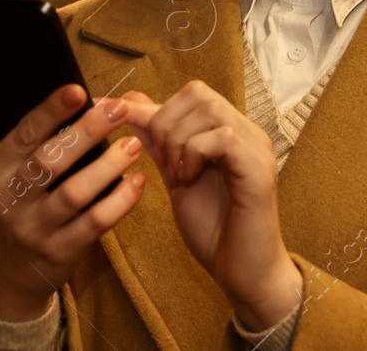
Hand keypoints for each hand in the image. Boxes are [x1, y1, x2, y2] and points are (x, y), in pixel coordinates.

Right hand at [0, 84, 146, 320]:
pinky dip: (119, 202)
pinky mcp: (60, 252)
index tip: (78, 90)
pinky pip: (94, 224)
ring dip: (108, 166)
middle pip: (50, 161)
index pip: (23, 135)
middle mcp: (9, 201)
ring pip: (75, 193)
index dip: (50, 111)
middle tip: (118, 109)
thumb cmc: (2, 207)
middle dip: (87, 132)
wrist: (5, 275)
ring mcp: (35, 229)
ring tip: (133, 144)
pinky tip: (136, 181)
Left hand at [117, 81, 302, 329]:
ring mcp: (256, 148)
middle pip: (197, 92)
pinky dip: (195, 154)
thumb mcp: (175, 176)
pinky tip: (189, 180)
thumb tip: (130, 104)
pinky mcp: (259, 170)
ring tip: (176, 174)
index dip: (148, 105)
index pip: (189, 95)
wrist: (244, 274)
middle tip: (162, 163)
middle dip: (165, 123)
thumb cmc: (215, 230)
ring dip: (178, 140)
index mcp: (229, 132)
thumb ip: (158, 142)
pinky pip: (222, 137)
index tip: (108, 112)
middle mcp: (247, 133)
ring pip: (209, 109)